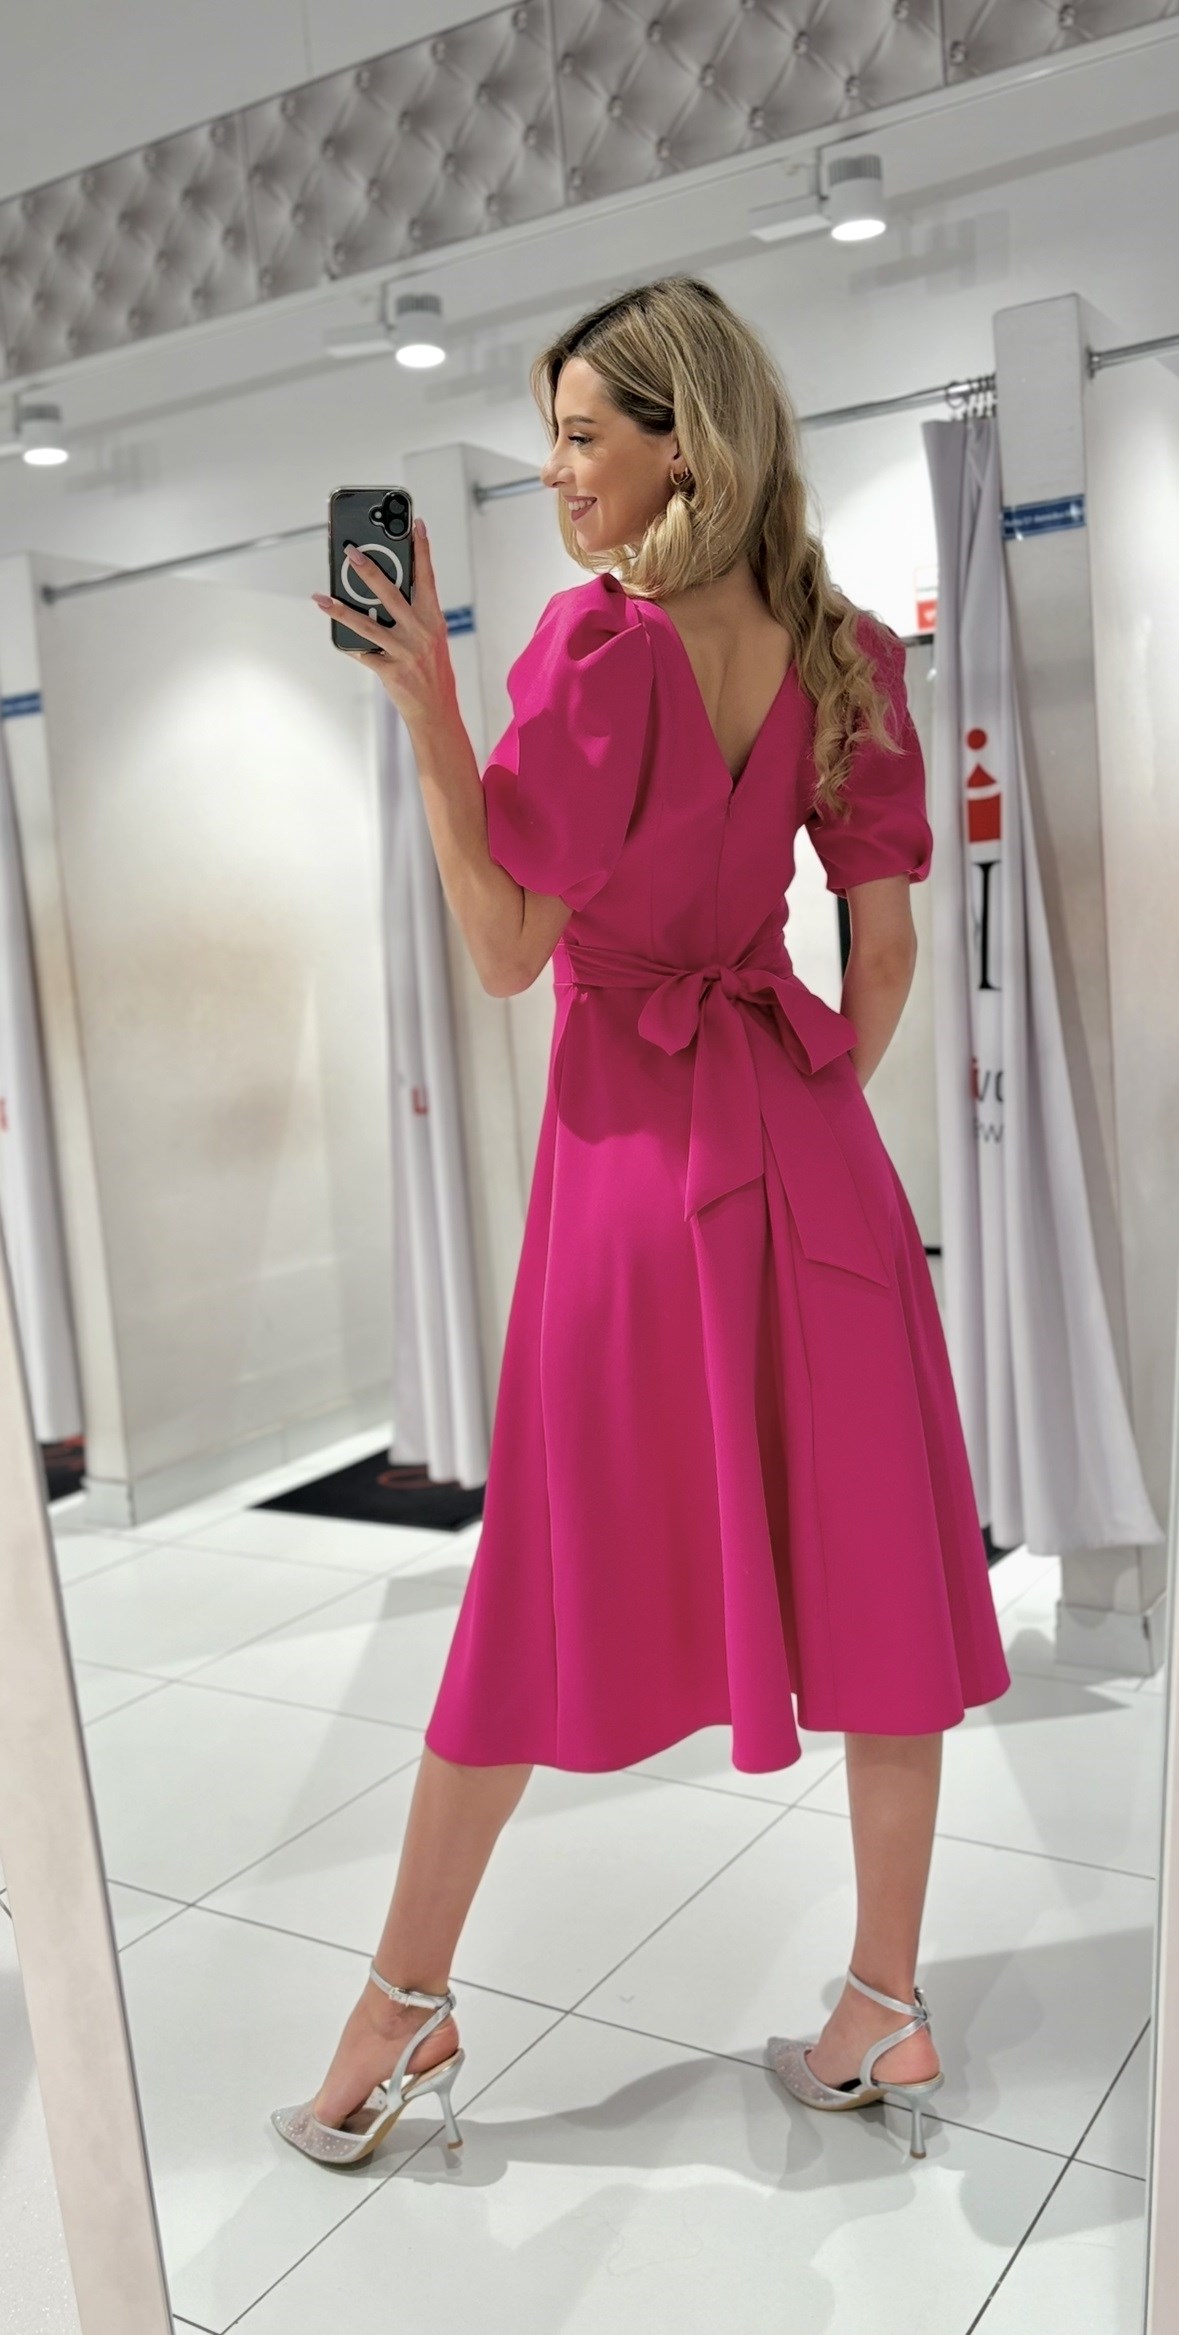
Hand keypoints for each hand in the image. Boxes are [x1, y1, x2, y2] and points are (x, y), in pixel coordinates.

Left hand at [312, 519, 457, 732]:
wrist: (437, 711)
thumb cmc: (433, 672)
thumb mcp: (432, 638)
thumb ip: (413, 615)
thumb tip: (380, 595)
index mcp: (433, 619)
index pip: (427, 577)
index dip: (422, 549)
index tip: (415, 524)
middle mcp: (420, 632)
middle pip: (390, 593)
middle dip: (367, 569)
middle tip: (349, 552)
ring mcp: (405, 651)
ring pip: (367, 623)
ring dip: (341, 609)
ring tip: (322, 598)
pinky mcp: (390, 670)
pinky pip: (362, 653)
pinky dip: (347, 644)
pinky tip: (334, 635)